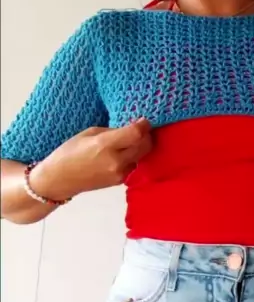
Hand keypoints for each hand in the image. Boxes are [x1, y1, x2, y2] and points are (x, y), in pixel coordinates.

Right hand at [30, 118, 152, 200]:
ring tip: (130, 141)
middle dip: (146, 135)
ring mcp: (119, 173)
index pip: (136, 134)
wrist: (60, 179)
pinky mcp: (120, 181)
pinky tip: (123, 153)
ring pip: (142, 156)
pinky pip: (134, 165)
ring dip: (140, 147)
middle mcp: (116, 161)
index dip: (144, 125)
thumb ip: (113, 131)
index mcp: (105, 145)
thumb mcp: (89, 133)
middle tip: (141, 129)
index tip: (143, 120)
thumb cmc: (69, 152)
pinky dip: (133, 157)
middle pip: (145, 145)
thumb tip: (131, 128)